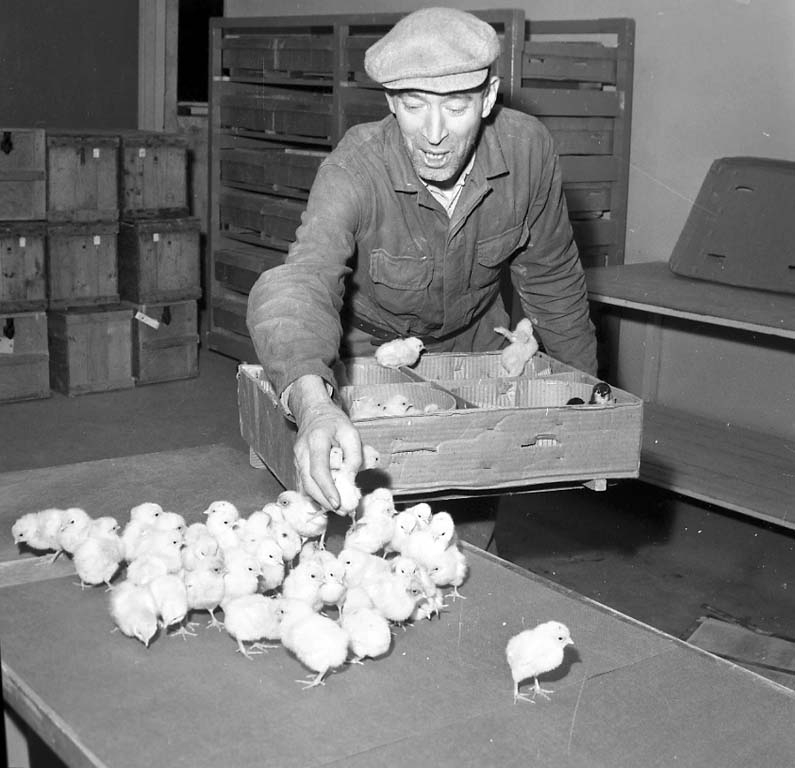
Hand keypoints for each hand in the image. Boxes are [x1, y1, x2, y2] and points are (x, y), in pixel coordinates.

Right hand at [289, 376, 361, 510]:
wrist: (314, 412)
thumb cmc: (335, 422)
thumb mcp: (352, 433)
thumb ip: (353, 456)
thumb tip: (350, 479)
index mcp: (316, 440)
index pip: (318, 469)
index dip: (327, 489)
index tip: (338, 503)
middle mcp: (302, 451)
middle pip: (308, 482)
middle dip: (324, 500)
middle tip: (342, 511)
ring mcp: (296, 459)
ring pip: (304, 485)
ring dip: (319, 500)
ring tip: (337, 508)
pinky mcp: (297, 465)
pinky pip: (303, 484)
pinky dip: (314, 495)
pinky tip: (326, 500)